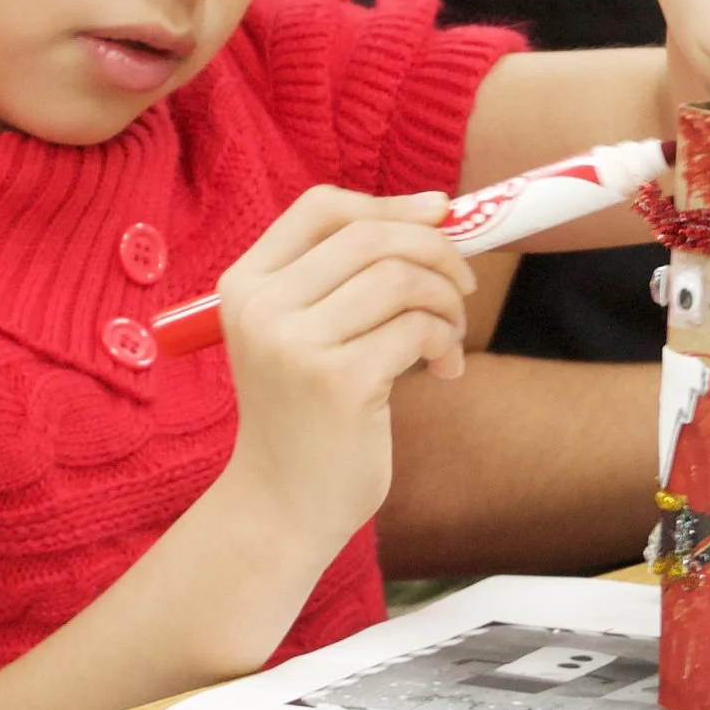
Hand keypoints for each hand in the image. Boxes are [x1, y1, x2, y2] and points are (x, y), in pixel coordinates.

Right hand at [218, 187, 475, 543]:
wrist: (282, 505)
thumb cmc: (307, 412)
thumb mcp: (303, 332)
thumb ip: (346, 275)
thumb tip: (435, 209)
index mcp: (245, 284)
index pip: (322, 207)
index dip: (390, 203)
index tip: (441, 214)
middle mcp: (262, 307)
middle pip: (372, 236)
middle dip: (437, 251)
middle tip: (463, 287)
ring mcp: (295, 345)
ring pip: (401, 278)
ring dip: (447, 302)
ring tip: (450, 336)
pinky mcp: (338, 382)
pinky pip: (417, 329)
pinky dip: (446, 342)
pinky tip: (444, 370)